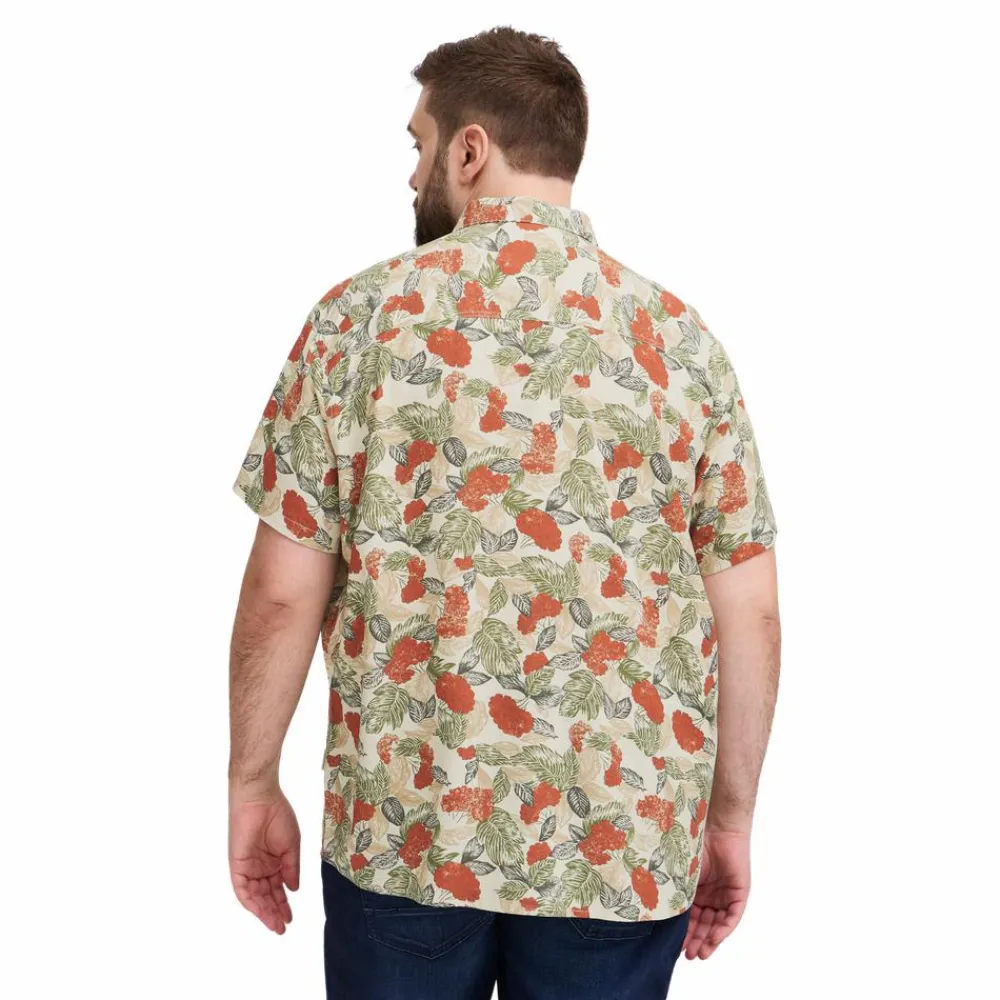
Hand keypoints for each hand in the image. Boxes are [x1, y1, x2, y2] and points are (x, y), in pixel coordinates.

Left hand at [229, 785, 299, 933]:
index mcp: (274, 860)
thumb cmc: (279, 816)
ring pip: (255, 895)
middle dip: (274, 911)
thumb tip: (293, 889)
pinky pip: (242, 888)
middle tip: (283, 927)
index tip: (291, 918)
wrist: (261, 799)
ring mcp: (248, 866)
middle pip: (267, 894)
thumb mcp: (291, 846)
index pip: (278, 887)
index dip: (283, 903)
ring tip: (275, 924)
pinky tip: (260, 911)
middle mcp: (260, 867)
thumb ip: (291, 868)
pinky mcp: (237, 865)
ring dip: (264, 910)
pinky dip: (250, 900)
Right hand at [682, 825, 749, 959]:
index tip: (676, 946)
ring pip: (717, 924)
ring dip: (708, 939)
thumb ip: (675, 891)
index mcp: (695, 889)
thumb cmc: (692, 843)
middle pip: (704, 923)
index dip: (684, 931)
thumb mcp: (680, 873)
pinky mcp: (739, 894)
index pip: (691, 916)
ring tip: (699, 953)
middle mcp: (711, 895)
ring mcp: (725, 895)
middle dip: (696, 940)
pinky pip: (732, 917)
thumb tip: (657, 912)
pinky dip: (722, 930)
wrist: (715, 826)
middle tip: (687, 955)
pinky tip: (713, 940)